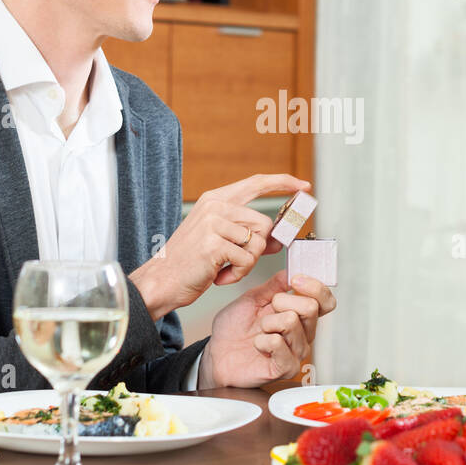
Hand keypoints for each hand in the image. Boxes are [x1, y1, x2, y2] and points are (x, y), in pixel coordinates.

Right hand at [129, 173, 310, 317]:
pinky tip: (217, 275)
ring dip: (245, 263)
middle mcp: (215, 206)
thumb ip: (247, 233)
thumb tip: (280, 238)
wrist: (161, 281)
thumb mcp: (220, 240)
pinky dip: (236, 274)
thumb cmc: (190, 263)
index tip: (304, 186)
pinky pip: (246, 260)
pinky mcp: (214, 244)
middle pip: (265, 224)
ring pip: (259, 243)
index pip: (257, 183)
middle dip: (259, 248)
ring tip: (222, 267)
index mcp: (216, 199)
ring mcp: (214, 223)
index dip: (283, 183)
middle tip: (236, 261)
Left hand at [197, 271, 336, 388]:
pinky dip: (262, 340)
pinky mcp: (286, 368)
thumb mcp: (253, 298)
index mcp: (300, 315)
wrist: (217, 354)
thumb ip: (275, 285)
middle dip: (283, 301)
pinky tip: (258, 345)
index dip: (314, 287)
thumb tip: (292, 271)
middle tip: (268, 310)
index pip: (325, 301)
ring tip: (259, 330)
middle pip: (311, 307)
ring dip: (267, 322)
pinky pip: (279, 344)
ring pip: (291, 322)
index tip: (295, 280)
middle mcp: (303, 333)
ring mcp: (297, 352)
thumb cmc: (234, 330)